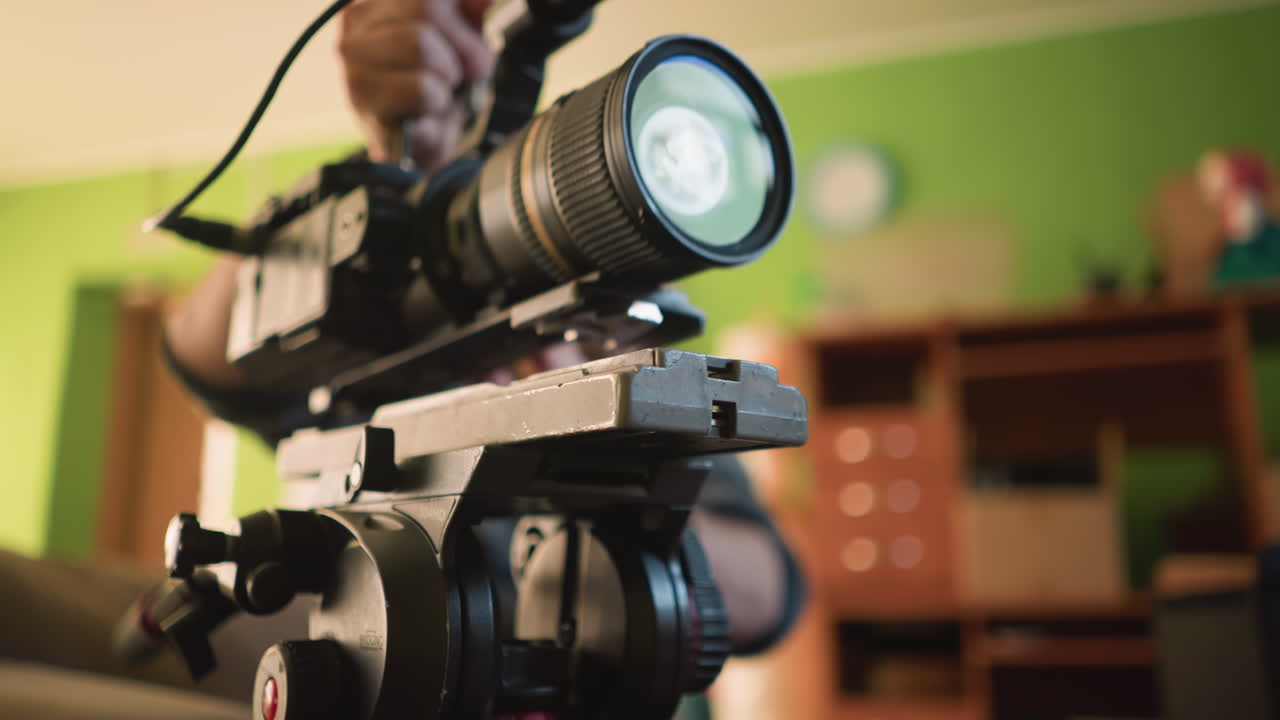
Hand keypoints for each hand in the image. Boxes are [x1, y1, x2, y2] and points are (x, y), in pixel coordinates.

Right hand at [339, 0, 493, 170]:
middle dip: (458, 47)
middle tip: (457, 77)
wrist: (424, 145)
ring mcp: (355, 72)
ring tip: (438, 95)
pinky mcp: (368, 108)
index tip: (473, 51)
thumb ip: (468, 12)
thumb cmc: (437, 88)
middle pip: (426, 10)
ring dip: (446, 77)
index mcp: (372, 10)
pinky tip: (427, 113)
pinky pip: (422, 89)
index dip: (461, 21)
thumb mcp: (459, 39)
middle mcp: (354, 35)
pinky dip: (438, 103)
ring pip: (421, 45)